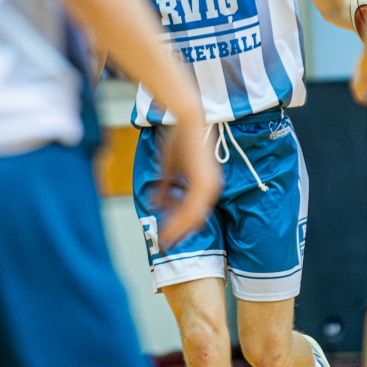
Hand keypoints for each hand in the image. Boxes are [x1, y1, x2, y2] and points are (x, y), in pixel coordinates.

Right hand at [154, 118, 221, 249]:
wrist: (188, 121)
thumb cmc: (179, 140)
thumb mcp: (169, 169)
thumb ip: (165, 189)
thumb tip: (156, 205)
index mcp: (204, 185)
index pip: (193, 211)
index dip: (179, 225)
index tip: (167, 235)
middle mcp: (210, 188)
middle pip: (195, 219)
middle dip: (178, 232)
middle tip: (164, 245)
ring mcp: (209, 187)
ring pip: (194, 218)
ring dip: (178, 231)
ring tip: (164, 241)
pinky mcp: (204, 184)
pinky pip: (191, 210)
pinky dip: (179, 222)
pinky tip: (169, 230)